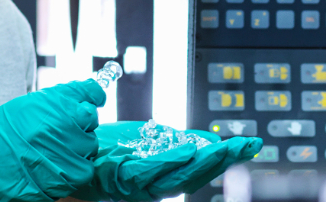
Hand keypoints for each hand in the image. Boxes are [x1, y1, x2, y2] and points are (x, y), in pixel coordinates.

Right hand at [0, 80, 104, 201]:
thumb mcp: (23, 107)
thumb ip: (55, 100)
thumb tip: (81, 95)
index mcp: (53, 102)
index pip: (90, 92)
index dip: (92, 96)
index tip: (92, 100)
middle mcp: (65, 123)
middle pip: (91, 118)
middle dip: (81, 123)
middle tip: (63, 131)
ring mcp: (70, 150)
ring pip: (90, 144)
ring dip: (78, 147)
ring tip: (54, 151)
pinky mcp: (71, 175)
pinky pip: (86, 168)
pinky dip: (76, 167)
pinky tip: (56, 165)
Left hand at [68, 122, 261, 201]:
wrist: (75, 153)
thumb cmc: (111, 150)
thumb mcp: (153, 141)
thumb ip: (181, 142)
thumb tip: (211, 140)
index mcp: (167, 175)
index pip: (204, 168)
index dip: (228, 158)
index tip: (250, 144)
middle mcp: (157, 185)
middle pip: (196, 175)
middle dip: (222, 160)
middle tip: (244, 146)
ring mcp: (140, 184)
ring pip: (176, 176)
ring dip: (203, 161)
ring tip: (225, 148)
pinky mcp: (121, 176)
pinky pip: (147, 171)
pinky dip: (168, 161)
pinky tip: (186, 149)